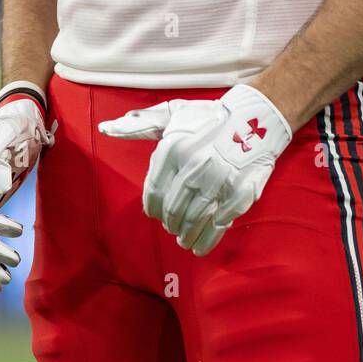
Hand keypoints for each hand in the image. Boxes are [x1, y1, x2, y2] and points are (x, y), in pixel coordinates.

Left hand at [99, 84, 291, 255]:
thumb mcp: (173, 115)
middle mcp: (192, 167)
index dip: (153, 208)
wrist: (256, 117)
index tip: (155, 214)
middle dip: (170, 223)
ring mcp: (217, 183)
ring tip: (183, 240)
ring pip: (193, 221)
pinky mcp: (238, 194)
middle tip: (172, 227)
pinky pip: (217, 226)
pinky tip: (199, 246)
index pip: (154, 192)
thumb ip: (140, 125)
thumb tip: (106, 128)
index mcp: (173, 149)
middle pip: (173, 210)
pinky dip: (206, 241)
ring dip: (185, 235)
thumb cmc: (209, 117)